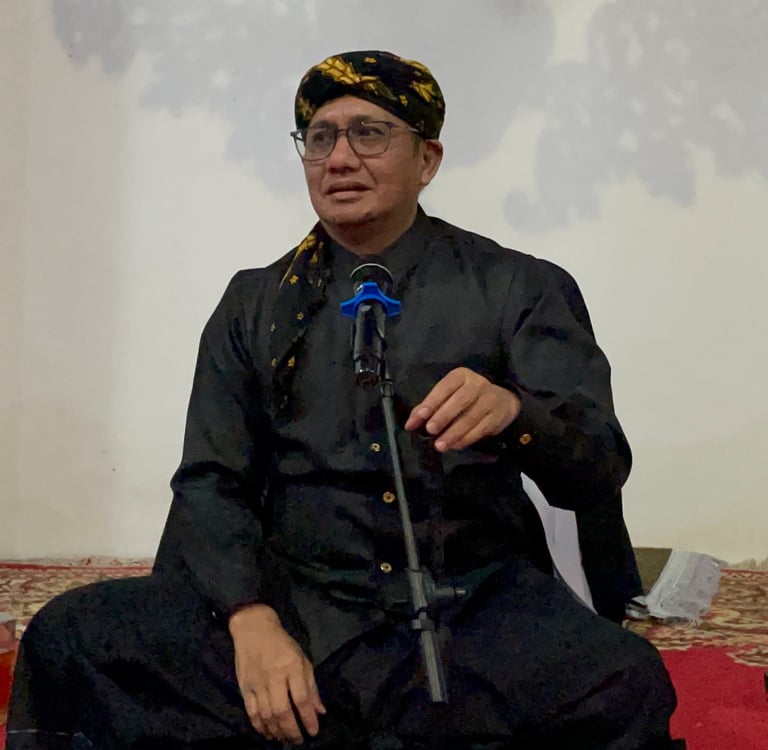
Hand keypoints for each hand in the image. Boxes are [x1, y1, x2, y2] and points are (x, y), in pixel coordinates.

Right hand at [229, 604, 325, 744]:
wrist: (254, 629)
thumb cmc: (282, 644)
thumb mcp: (302, 659)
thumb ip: (311, 686)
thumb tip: (321, 711)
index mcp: (292, 667)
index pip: (301, 698)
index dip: (308, 718)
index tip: (314, 732)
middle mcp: (275, 677)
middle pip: (282, 710)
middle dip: (292, 730)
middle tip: (298, 740)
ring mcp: (257, 683)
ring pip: (267, 715)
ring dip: (277, 731)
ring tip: (285, 738)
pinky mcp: (244, 687)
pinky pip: (252, 712)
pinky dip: (260, 727)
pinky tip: (268, 733)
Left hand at [404, 367, 520, 451]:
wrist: (503, 401)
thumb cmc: (469, 397)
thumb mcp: (450, 395)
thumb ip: (430, 407)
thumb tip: (410, 423)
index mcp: (461, 376)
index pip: (445, 387)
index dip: (431, 402)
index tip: (419, 417)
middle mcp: (477, 384)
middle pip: (460, 400)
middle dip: (443, 416)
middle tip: (430, 430)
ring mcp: (490, 400)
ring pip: (471, 417)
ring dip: (453, 433)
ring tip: (440, 445)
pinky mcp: (497, 416)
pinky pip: (481, 429)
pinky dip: (466, 439)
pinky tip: (455, 445)